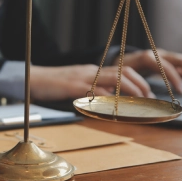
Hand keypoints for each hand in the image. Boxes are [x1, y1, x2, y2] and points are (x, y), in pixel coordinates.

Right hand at [29, 64, 154, 101]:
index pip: (121, 71)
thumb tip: (107, 101)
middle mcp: (91, 72)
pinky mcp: (73, 87)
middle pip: (122, 72)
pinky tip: (116, 109)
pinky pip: (96, 92)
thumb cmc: (52, 85)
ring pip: (114, 79)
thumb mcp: (75, 86)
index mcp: (92, 72)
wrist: (32, 79)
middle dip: (140, 85)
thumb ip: (90, 91)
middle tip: (149, 99)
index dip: (138, 81)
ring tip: (140, 104)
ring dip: (130, 91)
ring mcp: (83, 78)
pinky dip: (109, 101)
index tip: (148, 94)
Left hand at [118, 49, 181, 93]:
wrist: (119, 60)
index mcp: (146, 58)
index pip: (165, 66)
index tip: (180, 92)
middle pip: (181, 60)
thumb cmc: (121, 70)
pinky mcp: (167, 59)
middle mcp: (158, 54)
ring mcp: (164, 55)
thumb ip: (131, 85)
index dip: (174, 78)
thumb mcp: (123, 77)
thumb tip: (147, 99)